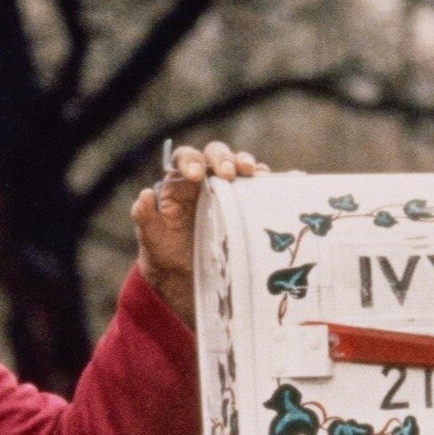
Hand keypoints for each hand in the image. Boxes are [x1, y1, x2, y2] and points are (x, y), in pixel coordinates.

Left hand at [131, 141, 265, 327]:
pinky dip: (274, 182)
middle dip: (224, 159)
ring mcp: (229, 191)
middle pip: (216, 155)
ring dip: (249, 165)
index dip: (191, 160)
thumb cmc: (167, 255)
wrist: (188, 279)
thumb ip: (145, 218)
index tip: (195, 175)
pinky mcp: (247, 205)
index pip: (185, 158)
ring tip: (255, 174)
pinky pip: (262, 188)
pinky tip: (288, 180)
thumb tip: (145, 195)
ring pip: (241, 167)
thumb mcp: (153, 241)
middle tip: (230, 173)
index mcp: (180, 183)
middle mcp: (205, 180)